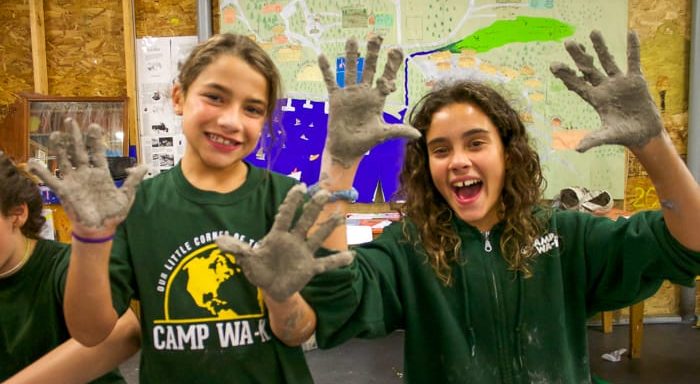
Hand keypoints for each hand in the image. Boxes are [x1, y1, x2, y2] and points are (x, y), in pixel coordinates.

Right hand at [28, 118, 147, 232]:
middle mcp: (86, 173)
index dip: (95, 140)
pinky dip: (41, 172)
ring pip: (65, 161)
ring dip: (59, 148)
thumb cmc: (113, 213)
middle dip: (75, 137)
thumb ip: (133, 180)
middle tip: (70, 121)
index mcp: (101, 172)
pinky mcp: (65, 191)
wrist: (101, 228)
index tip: (93, 126)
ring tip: (55, 134)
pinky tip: (32, 162)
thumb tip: (145, 165)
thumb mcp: (126, 195)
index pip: (97, 152)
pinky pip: (51, 180)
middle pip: (79, 151)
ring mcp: (74, 181)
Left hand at [216, 184, 353, 301]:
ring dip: (328, 227)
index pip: (285, 215)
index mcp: (278, 235)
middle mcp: (293, 240)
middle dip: (314, 208)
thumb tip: (219, 242)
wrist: (270, 288)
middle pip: (305, 221)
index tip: (299, 187)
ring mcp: (303, 253)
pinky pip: (326, 264)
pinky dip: (337, 261)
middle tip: (324, 192)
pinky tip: (350, 256)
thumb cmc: (259, 269)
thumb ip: (237, 249)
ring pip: (318, 237)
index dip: (291, 202)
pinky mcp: (310, 268)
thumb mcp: (247, 260)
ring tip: (340, 216)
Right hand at [319, 34, 420, 166]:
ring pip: (351, 70)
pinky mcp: (336, 98)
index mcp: (377, 98)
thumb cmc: (365, 142)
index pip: (386, 77)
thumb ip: (399, 130)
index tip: (396, 49)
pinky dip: (326, 69)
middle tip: (376, 36)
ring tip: (352, 39)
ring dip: (352, 55)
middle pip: (370, 68)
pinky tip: (322, 55)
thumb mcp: (383, 134)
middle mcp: (364, 92)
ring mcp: (349, 94)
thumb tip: (418, 134)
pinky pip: (330, 81)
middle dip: (373, 53)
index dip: (391, 64)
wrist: (346, 150)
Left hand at [550, 30, 662, 151]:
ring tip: (593, 32)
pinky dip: (633, 48)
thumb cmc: (623, 136)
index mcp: (595, 99)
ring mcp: (619, 83)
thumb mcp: (607, 136)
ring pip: (608, 61)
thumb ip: (592, 140)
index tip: (553, 65)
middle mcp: (604, 88)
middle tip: (568, 42)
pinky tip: (631, 34)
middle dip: (579, 57)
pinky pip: (634, 61)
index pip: (577, 85)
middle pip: (588, 69)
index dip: (566, 75)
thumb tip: (577, 148)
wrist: (644, 134)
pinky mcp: (636, 80)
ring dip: (601, 47)